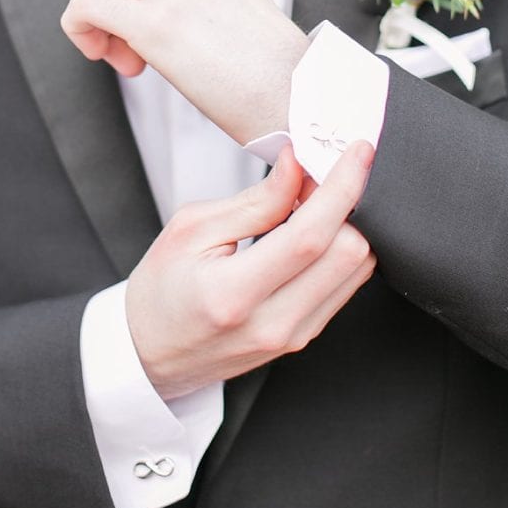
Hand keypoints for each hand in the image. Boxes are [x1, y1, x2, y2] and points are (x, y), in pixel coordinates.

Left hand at [61, 0, 309, 142]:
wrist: (288, 92)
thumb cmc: (261, 60)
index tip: (156, 34)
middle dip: (117, 16)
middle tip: (143, 57)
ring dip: (103, 28)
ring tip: (138, 62)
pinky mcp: (152, 20)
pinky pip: (81, 8)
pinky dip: (79, 32)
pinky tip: (107, 56)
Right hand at [125, 142, 377, 400]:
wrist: (149, 355)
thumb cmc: (160, 292)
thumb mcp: (192, 231)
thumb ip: (255, 200)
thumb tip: (299, 165)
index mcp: (232, 294)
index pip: (310, 237)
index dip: (343, 187)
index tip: (358, 151)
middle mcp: (271, 323)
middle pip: (349, 254)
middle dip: (350, 202)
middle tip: (324, 176)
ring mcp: (293, 336)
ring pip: (357, 269)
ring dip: (350, 225)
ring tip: (315, 204)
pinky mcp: (304, 337)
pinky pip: (347, 285)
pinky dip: (342, 249)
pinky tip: (317, 232)